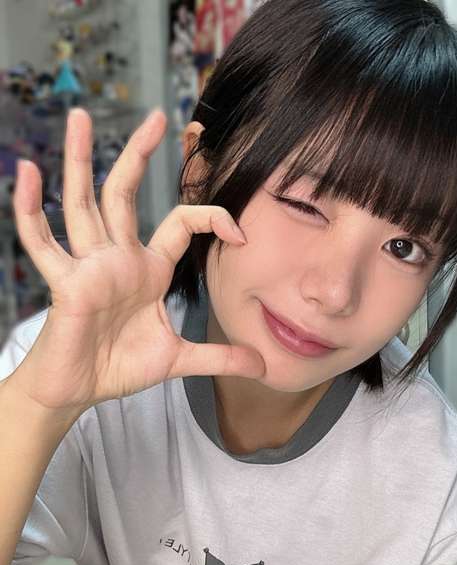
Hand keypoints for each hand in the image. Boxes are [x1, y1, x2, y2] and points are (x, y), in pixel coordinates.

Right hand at [9, 107, 264, 413]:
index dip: (212, 219)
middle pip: (126, 194)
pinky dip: (31, 209)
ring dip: (81, 160)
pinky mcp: (65, 283)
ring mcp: (90, 266)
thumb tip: (263, 366)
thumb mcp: (178, 359)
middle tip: (157, 116)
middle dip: (140, 155)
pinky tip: (27, 172)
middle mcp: (119, 258)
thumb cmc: (119, 367)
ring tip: (80, 117)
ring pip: (83, 203)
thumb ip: (218, 358)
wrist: (80, 390)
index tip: (241, 233)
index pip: (181, 224)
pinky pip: (42, 242)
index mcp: (148, 269)